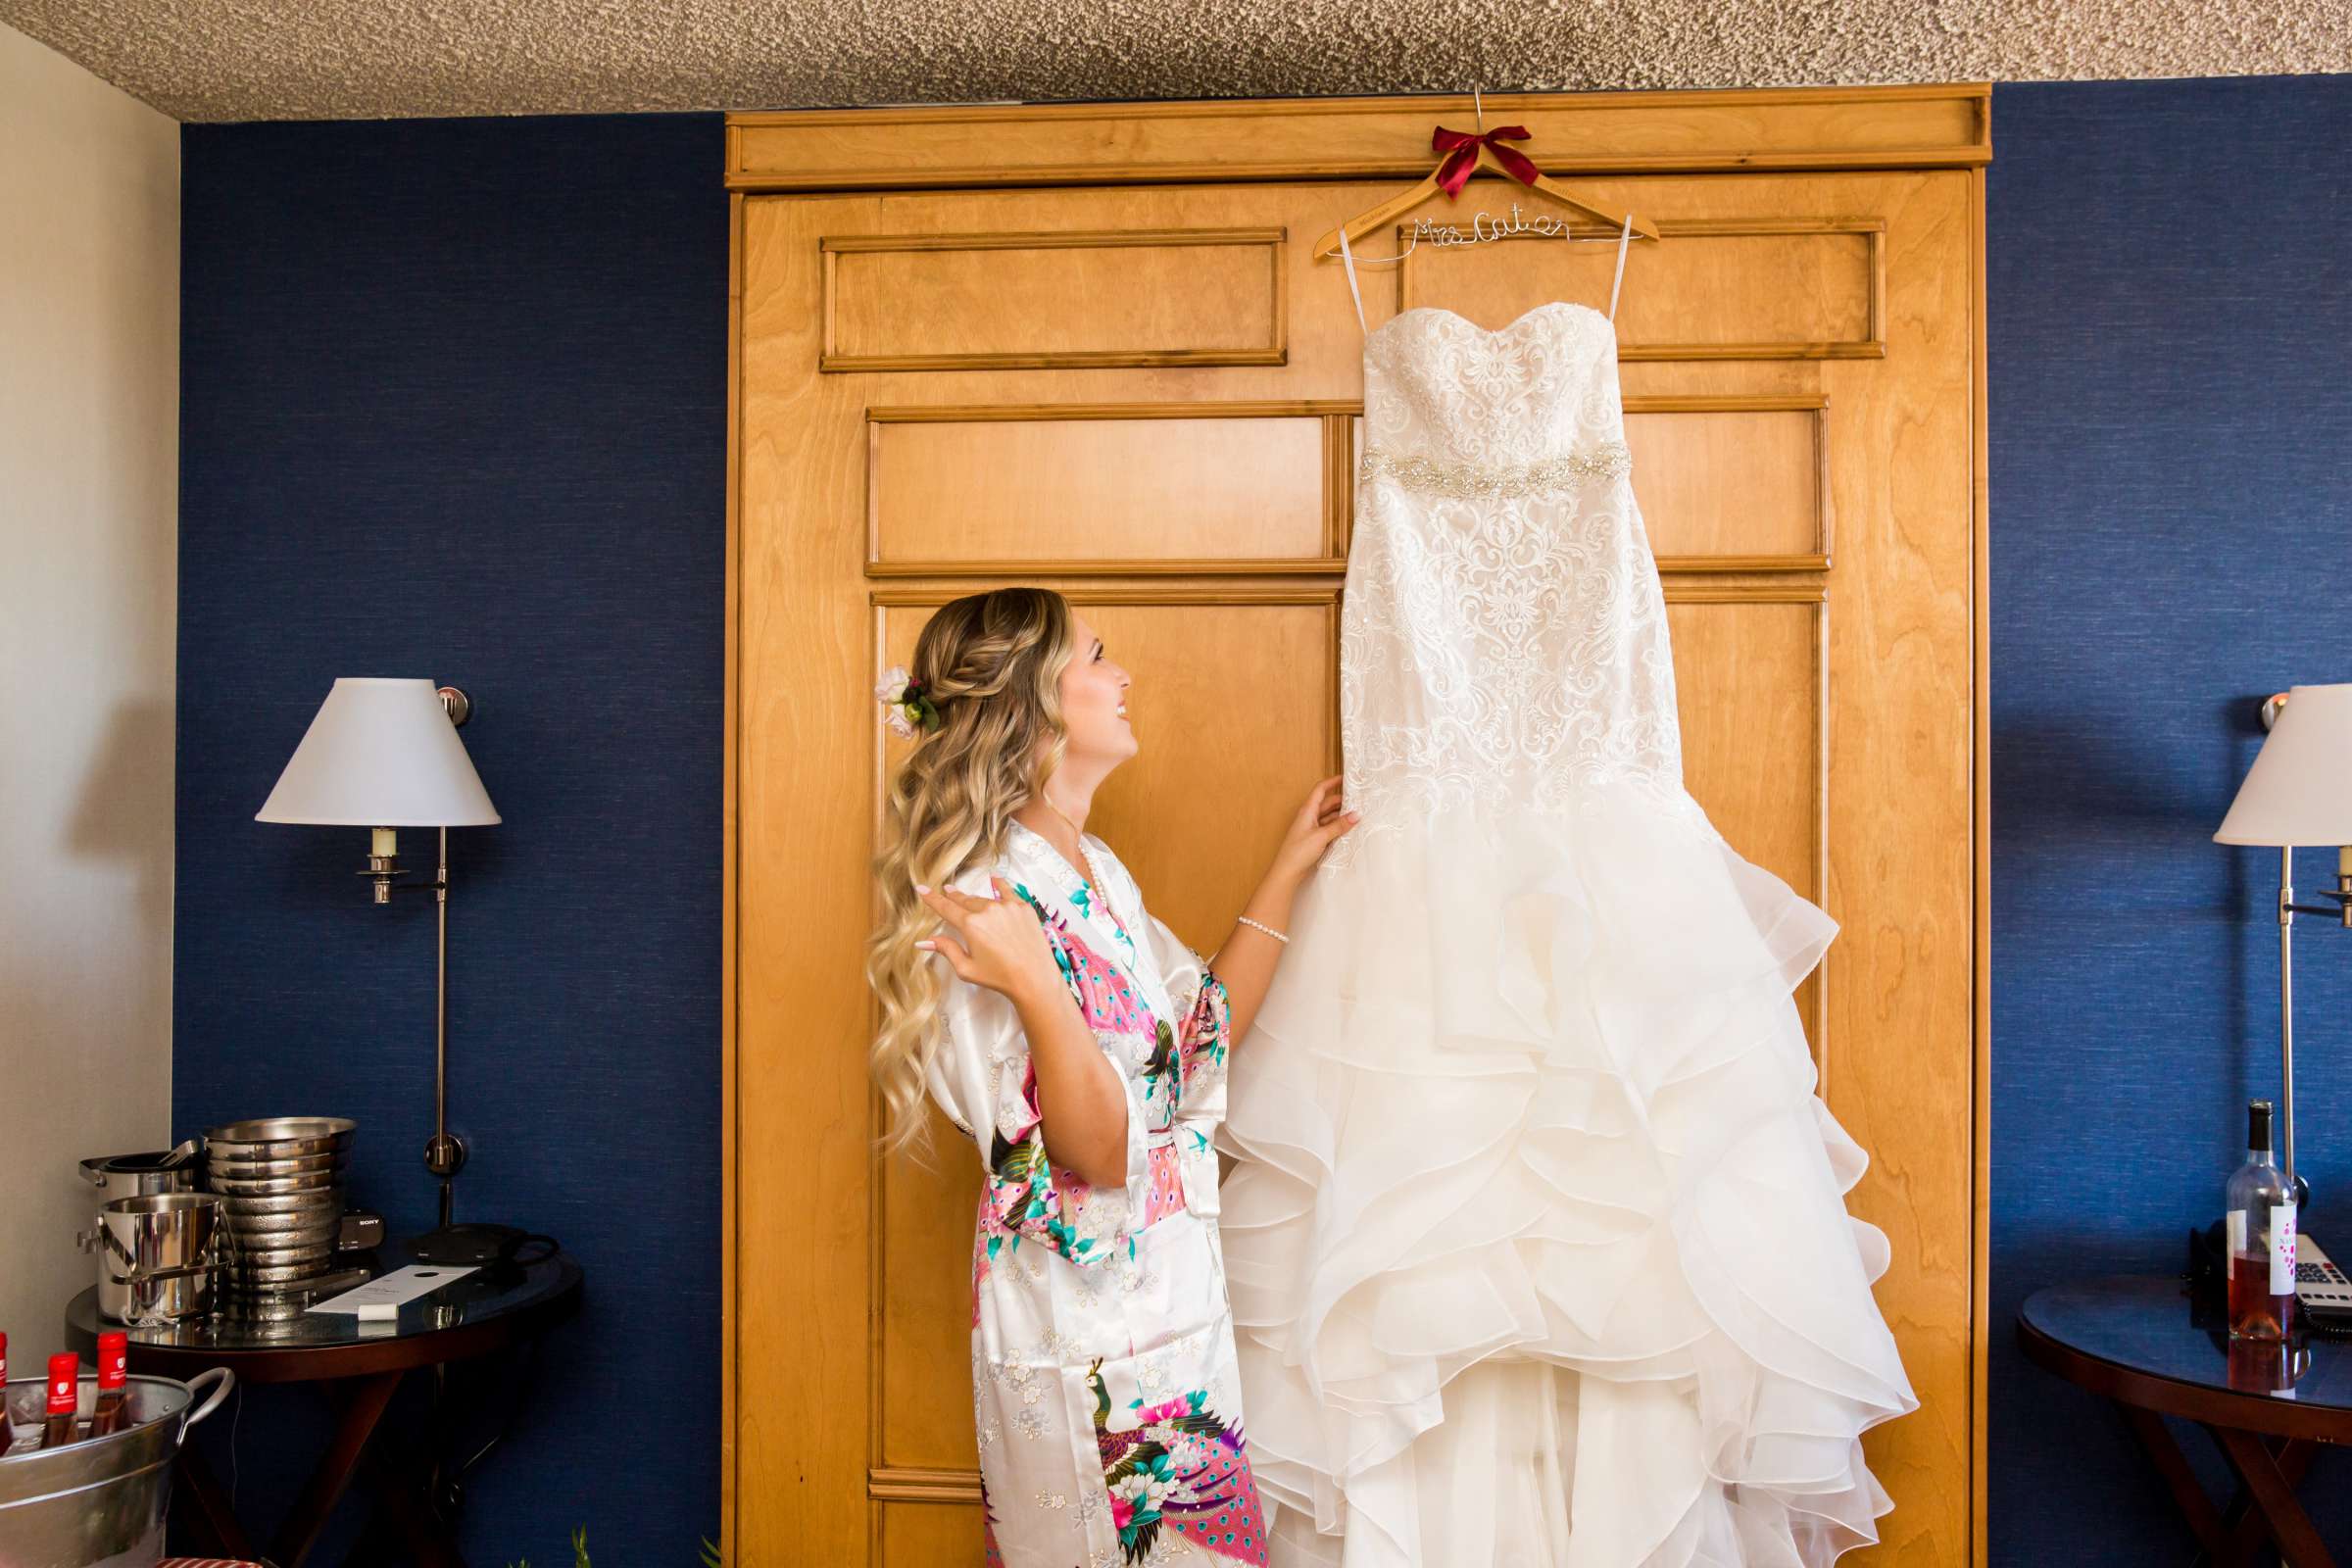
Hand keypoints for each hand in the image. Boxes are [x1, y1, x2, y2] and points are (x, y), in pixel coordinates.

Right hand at [915, 877, 1063, 1004]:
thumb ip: (946, 949)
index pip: (945, 907)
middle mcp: (988, 910)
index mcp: (971, 925)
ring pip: (984, 899)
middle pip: (964, 900)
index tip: (921, 889)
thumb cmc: (999, 977)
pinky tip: (994, 879)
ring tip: (966, 897)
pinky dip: (999, 885)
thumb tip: (923, 941)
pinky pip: (1007, 892)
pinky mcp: (1024, 907)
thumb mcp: (967, 968)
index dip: (932, 898)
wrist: (1035, 978)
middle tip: (947, 892)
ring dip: (974, 899)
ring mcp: (1007, 906)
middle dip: (954, 897)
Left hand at [1265, 774, 1359, 886]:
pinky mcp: (1314, 839)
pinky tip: (1348, 830)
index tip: (1345, 778)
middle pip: (1327, 803)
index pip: (1320, 790)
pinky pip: (1329, 828)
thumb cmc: (1298, 852)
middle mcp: (1309, 817)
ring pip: (1329, 817)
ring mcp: (1311, 828)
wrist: (1288, 872)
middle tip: (1358, 801)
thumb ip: (1339, 825)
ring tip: (1357, 816)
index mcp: (1307, 811)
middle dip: (1342, 801)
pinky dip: (1338, 827)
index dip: (1332, 782)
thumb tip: (1356, 815)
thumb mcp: (1321, 836)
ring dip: (1341, 816)